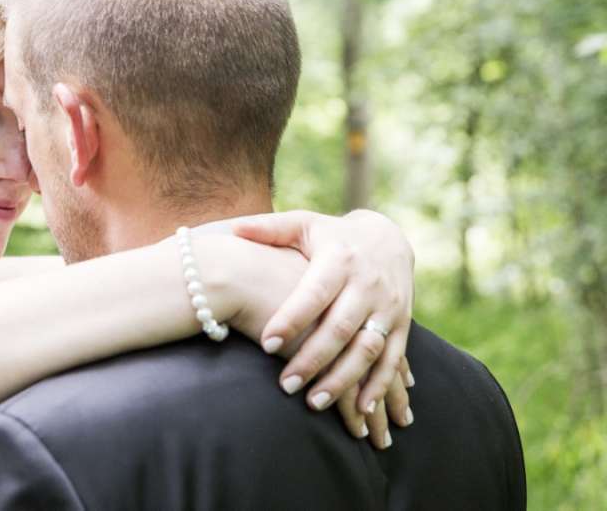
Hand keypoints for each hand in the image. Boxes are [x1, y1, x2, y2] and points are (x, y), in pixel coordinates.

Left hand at [232, 209, 414, 419]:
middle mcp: (367, 283)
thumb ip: (271, 229)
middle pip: (340, 327)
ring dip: (343, 379)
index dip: (292, 318)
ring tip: (313, 403)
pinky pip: (393, 359)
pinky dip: (379, 385)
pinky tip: (360, 410)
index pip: (314, 293)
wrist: (389, 237)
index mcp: (340, 259)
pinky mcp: (402, 324)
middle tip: (285, 385)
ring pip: (367, 348)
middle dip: (313, 359)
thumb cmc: (333, 235)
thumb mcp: (305, 224)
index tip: (266, 343)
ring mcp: (388, 306)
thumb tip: (233, 227)